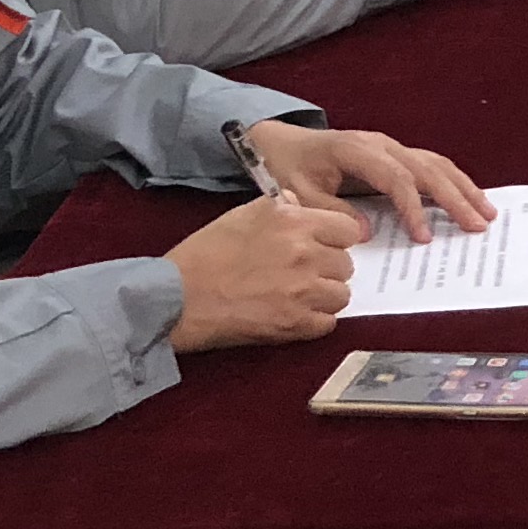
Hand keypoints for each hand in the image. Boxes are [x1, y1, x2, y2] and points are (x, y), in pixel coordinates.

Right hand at [164, 191, 364, 350]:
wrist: (179, 297)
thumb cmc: (205, 254)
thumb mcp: (241, 215)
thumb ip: (279, 207)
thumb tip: (300, 204)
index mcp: (293, 223)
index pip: (348, 229)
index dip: (335, 238)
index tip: (323, 245)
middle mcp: (304, 254)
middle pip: (346, 264)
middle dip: (328, 268)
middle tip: (304, 272)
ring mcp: (302, 292)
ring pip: (341, 295)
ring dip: (324, 296)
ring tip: (299, 295)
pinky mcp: (295, 324)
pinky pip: (328, 323)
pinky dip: (314, 321)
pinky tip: (293, 314)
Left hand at [236, 119, 495, 241]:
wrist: (280, 142)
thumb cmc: (288, 168)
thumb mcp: (298, 193)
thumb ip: (330, 211)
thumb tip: (366, 232)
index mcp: (356, 150)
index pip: (396, 178)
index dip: (413, 207)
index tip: (423, 238)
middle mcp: (380, 144)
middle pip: (426, 169)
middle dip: (455, 198)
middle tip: (478, 225)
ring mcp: (390, 147)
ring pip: (435, 164)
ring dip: (463, 188)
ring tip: (487, 213)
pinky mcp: (394, 154)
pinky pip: (430, 166)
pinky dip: (453, 183)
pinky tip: (470, 199)